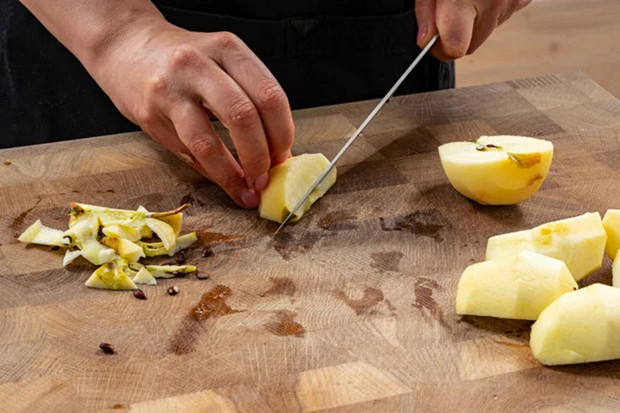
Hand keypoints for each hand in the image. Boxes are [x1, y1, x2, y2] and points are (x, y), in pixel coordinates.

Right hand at [88, 20, 294, 207]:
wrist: (127, 48)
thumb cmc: (184, 63)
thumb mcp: (222, 64)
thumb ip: (250, 100)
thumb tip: (277, 154)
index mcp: (227, 48)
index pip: (269, 96)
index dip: (282, 134)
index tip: (283, 156)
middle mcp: (198, 63)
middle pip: (244, 117)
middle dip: (260, 157)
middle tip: (266, 177)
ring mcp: (170, 89)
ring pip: (210, 142)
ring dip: (234, 175)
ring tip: (247, 190)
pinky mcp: (149, 113)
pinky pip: (187, 152)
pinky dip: (212, 173)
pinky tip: (224, 181)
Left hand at [415, 0, 531, 59]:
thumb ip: (426, 11)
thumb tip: (426, 41)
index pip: (453, 49)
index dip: (439, 48)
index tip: (431, 40)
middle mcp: (493, 3)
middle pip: (469, 46)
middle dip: (456, 33)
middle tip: (449, 8)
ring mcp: (513, 1)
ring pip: (486, 31)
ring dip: (475, 18)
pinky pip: (501, 16)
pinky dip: (491, 7)